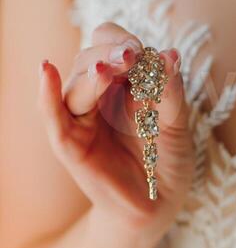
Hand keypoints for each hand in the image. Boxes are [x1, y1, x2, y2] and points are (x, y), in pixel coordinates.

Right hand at [40, 22, 194, 244]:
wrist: (158, 206)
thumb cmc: (167, 163)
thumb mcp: (177, 126)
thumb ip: (171, 94)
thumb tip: (171, 55)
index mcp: (123, 81)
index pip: (110, 44)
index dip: (121, 41)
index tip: (142, 52)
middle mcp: (98, 93)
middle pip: (89, 57)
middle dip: (109, 54)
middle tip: (130, 57)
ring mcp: (81, 117)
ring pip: (76, 84)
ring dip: (92, 73)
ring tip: (108, 71)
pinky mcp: (70, 143)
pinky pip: (53, 114)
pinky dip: (47, 93)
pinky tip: (46, 70)